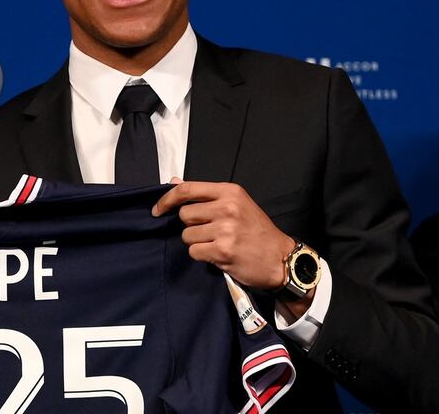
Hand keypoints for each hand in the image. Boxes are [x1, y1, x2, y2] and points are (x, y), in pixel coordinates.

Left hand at [153, 178, 294, 291]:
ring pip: (187, 235)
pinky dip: (202, 255)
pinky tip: (218, 254)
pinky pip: (194, 251)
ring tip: (217, 243)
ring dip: (197, 242)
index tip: (157, 209)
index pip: (187, 189)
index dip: (167, 199)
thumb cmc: (257, 231)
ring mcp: (225, 229)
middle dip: (191, 226)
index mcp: (229, 192)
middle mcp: (227, 207)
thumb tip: (174, 181)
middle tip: (210, 231)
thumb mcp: (237, 204)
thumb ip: (206, 195)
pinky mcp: (223, 250)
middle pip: (184, 215)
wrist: (281, 258)